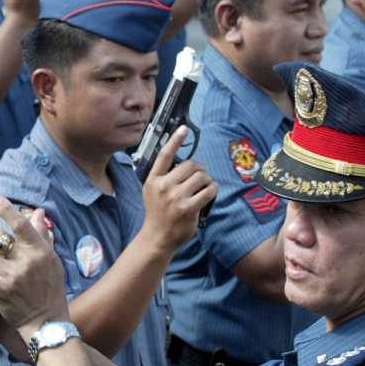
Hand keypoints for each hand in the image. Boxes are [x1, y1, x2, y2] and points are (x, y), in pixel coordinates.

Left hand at [0, 196, 68, 340]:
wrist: (47, 321)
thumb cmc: (50, 289)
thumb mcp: (51, 260)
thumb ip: (41, 235)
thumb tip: (38, 212)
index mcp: (40, 250)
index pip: (21, 224)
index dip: (6, 209)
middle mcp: (26, 260)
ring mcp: (12, 276)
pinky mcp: (1, 291)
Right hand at [141, 126, 217, 251]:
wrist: (157, 237)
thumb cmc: (157, 212)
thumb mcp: (151, 191)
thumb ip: (163, 177)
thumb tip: (183, 164)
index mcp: (153, 180)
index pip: (165, 155)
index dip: (175, 140)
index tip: (184, 128)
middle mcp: (163, 187)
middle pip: (190, 165)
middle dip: (201, 169)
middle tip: (201, 175)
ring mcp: (176, 198)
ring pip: (202, 177)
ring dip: (208, 180)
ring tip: (205, 186)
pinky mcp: (188, 208)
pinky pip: (209, 191)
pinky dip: (213, 189)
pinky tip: (210, 192)